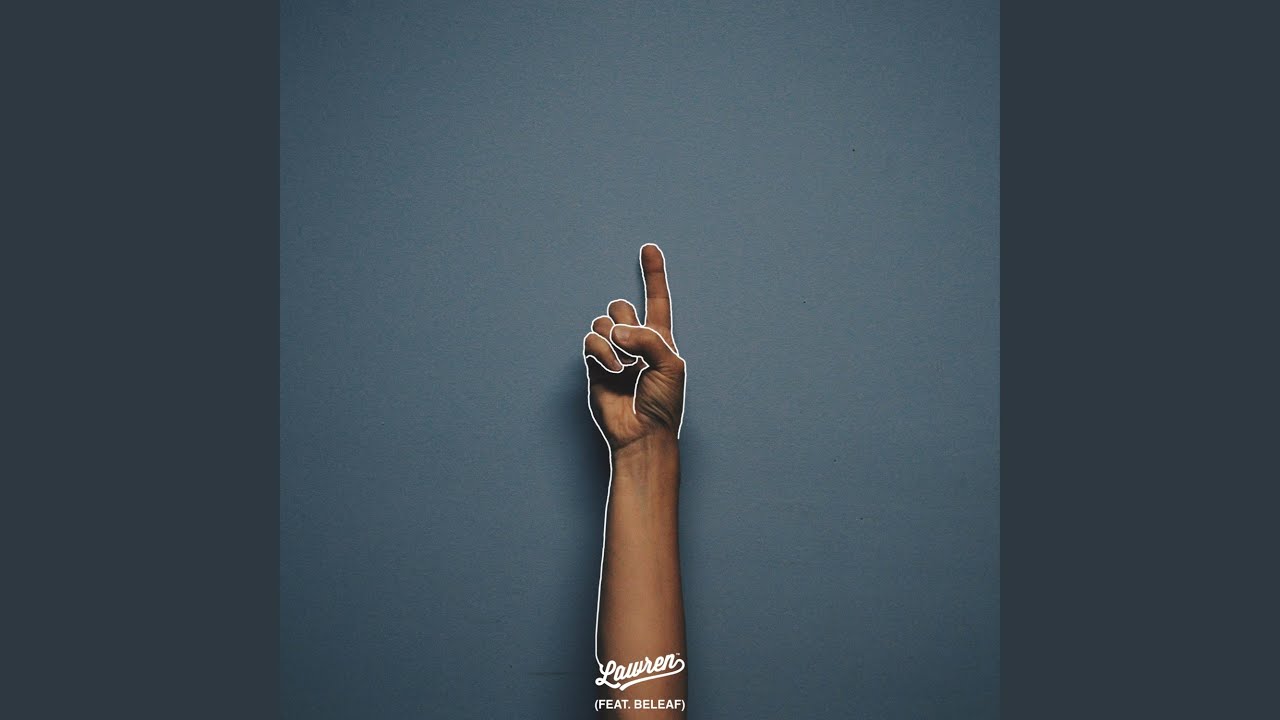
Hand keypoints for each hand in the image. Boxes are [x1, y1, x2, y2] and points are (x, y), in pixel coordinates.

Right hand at [582, 244, 685, 452]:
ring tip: (625, 366)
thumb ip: (647, 339)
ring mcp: (613, 353)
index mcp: (660, 338)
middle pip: (621, 306)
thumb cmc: (663, 402)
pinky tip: (615, 371)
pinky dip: (603, 352)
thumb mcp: (670, 364)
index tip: (649, 248)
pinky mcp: (595, 365)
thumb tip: (615, 331)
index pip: (657, 299)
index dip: (653, 274)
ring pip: (603, 321)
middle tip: (634, 347)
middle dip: (626, 319)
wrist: (642, 434)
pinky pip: (591, 341)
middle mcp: (635, 341)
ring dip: (613, 339)